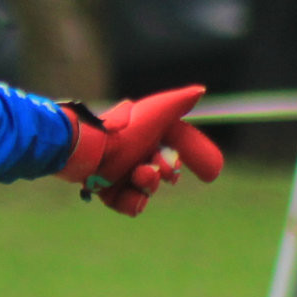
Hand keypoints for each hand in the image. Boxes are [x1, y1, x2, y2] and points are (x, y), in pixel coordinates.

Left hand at [58, 85, 226, 215]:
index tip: (212, 173)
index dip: (197, 155)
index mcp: (149, 132)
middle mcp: (136, 152)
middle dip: (168, 170)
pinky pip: (130, 205)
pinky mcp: (108, 191)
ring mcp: (122, 173)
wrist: (85, 150)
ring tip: (140, 174)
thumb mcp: (155, 113)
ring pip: (148, 189)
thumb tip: (201, 91)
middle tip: (163, 169)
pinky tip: (131, 194)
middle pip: (166, 170)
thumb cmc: (122, 130)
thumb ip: (179, 102)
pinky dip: (133, 202)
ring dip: (149, 184)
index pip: (181, 144)